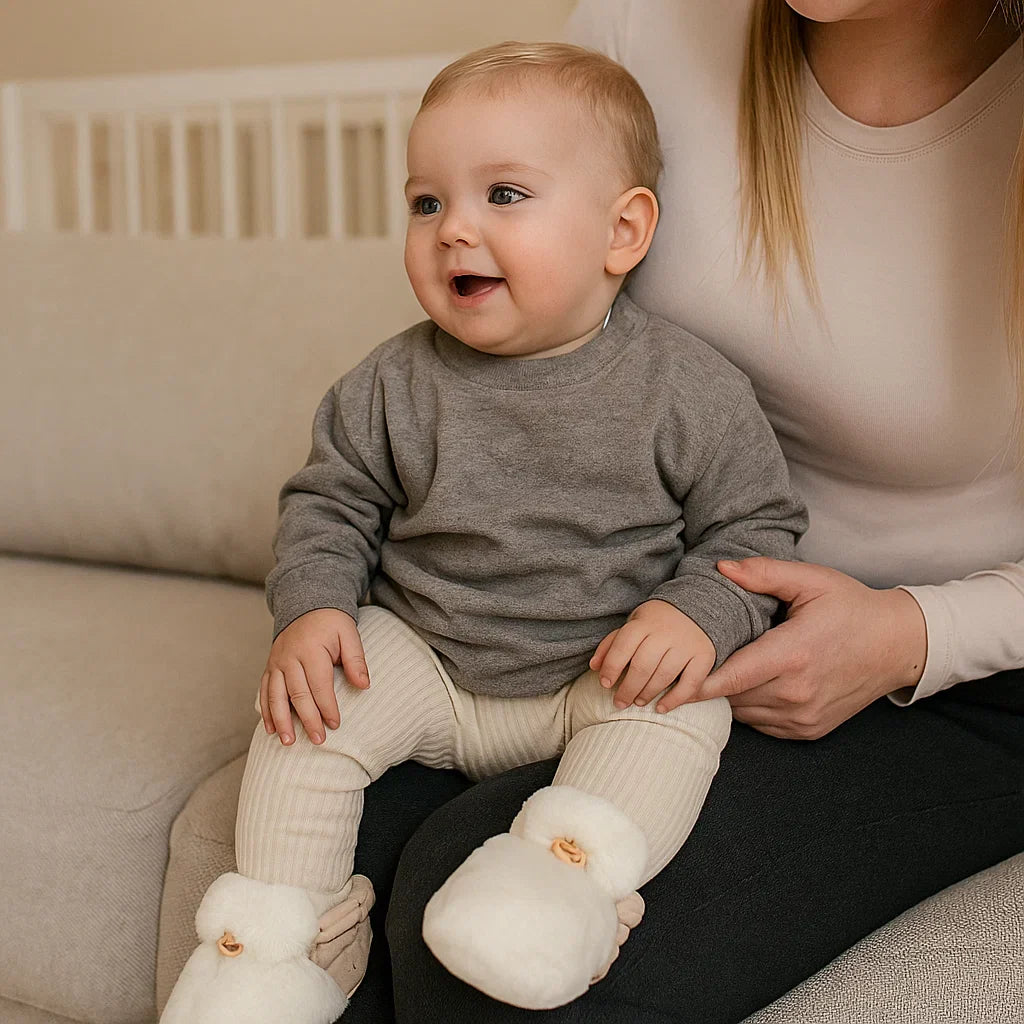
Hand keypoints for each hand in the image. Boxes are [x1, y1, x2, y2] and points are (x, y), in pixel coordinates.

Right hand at [260, 608, 369, 745]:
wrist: (306, 605)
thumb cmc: (331, 623)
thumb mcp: (349, 634)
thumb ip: (356, 659)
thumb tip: (363, 685)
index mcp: (310, 649)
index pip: (319, 684)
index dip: (327, 706)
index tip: (335, 724)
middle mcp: (289, 657)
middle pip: (297, 693)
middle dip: (307, 719)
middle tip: (318, 740)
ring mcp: (276, 662)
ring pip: (275, 695)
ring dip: (281, 720)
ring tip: (288, 742)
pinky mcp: (269, 667)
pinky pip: (264, 691)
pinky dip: (266, 711)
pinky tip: (270, 729)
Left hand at [590, 600, 715, 713]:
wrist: (697, 608)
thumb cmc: (656, 622)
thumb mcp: (633, 625)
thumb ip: (612, 644)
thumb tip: (594, 667)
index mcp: (644, 623)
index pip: (623, 646)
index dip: (611, 667)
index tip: (605, 684)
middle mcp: (666, 633)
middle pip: (642, 666)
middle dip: (627, 688)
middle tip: (619, 702)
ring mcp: (687, 644)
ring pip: (664, 676)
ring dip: (647, 694)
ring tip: (638, 702)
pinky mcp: (704, 656)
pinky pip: (690, 683)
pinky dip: (674, 699)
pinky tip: (661, 708)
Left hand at [686, 558, 926, 739]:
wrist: (897, 645)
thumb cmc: (851, 608)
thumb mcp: (811, 580)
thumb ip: (764, 573)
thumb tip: (721, 568)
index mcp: (793, 654)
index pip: (729, 678)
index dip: (694, 683)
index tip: (666, 684)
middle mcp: (796, 692)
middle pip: (730, 697)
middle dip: (706, 684)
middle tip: (685, 667)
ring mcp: (803, 716)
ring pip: (744, 714)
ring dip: (727, 697)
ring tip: (715, 673)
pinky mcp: (809, 730)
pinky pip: (763, 725)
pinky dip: (749, 709)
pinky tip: (749, 685)